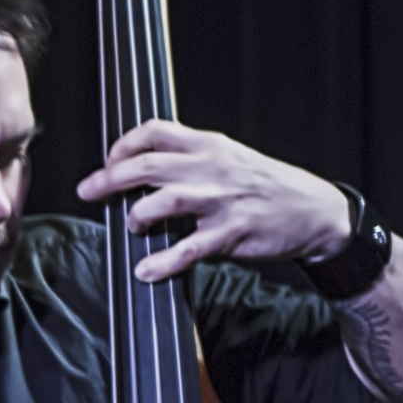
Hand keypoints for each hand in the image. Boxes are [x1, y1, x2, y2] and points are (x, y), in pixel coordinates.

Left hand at [76, 120, 351, 281]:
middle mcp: (212, 168)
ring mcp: (221, 200)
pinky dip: (162, 261)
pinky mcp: (231, 233)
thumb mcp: (230, 158)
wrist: (315, 210)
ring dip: (137, 215)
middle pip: (148, 165)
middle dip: (110, 178)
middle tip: (87, 191)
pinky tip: (145, 270)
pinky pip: (188, 249)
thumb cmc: (266, 186)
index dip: (123, 145)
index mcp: (209, 145)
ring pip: (164, 201)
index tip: (108, 160)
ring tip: (131, 226)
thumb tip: (144, 170)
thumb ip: (190, 160)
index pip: (156, 132)